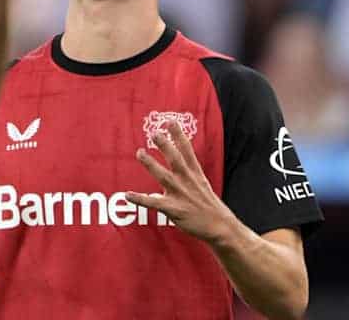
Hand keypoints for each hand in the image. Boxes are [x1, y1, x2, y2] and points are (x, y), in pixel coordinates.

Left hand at [126, 121, 235, 244]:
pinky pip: (154, 203)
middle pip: (176, 159)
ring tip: (139, 152)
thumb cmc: (209, 207)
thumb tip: (179, 162)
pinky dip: (140, 199)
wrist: (221, 228)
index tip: (171, 121)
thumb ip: (187, 175)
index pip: (187, 151)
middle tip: (155, 132)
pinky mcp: (174, 209)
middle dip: (166, 145)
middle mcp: (188, 181)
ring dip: (151, 164)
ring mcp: (181, 195)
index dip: (178, 136)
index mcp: (195, 174)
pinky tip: (127, 194)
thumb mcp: (202, 185)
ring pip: (163, 176)